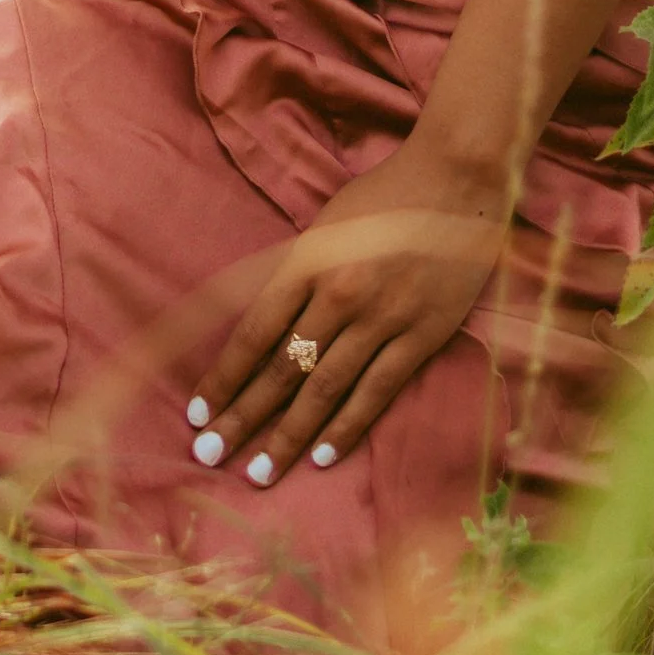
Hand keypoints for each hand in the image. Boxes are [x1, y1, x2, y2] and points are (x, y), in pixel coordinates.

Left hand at [186, 141, 509, 488]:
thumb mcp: (325, 224)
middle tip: (210, 457)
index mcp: (308, 261)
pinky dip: (346, 427)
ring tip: (259, 473)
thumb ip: (298, 273)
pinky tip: (320, 457)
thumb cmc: (383, 197)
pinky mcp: (420, 336)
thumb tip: (266, 327)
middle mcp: (338, 295)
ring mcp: (381, 319)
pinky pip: (376, 392)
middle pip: (281, 369)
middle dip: (242, 418)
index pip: (254, 333)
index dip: (224, 378)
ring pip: (324, 390)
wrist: (455, 180)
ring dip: (288, 436)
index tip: (198, 414)